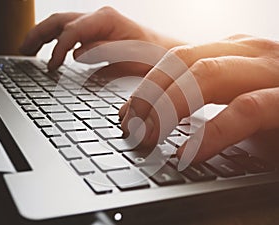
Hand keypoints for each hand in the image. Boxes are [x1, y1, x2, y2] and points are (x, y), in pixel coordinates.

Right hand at [20, 7, 182, 73]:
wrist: (166, 54)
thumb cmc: (153, 56)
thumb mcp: (130, 57)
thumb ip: (103, 53)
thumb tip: (77, 53)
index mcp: (106, 19)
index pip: (71, 31)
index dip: (58, 49)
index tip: (50, 67)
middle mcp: (99, 18)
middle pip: (60, 21)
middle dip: (39, 35)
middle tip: (23, 50)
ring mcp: (98, 25)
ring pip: (62, 25)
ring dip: (43, 36)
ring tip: (27, 49)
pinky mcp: (99, 34)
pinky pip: (71, 34)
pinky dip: (56, 42)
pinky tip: (51, 52)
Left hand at [120, 35, 278, 161]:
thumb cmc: (275, 113)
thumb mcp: (229, 98)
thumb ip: (197, 99)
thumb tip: (152, 116)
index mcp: (230, 51)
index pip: (174, 59)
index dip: (145, 86)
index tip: (127, 115)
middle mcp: (248, 54)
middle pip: (182, 62)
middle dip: (149, 94)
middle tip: (131, 125)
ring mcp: (272, 73)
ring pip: (207, 75)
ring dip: (169, 107)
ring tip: (149, 136)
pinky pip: (246, 110)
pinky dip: (212, 133)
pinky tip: (189, 152)